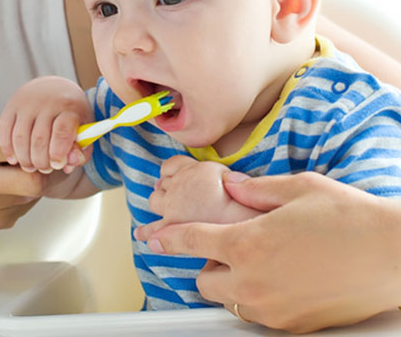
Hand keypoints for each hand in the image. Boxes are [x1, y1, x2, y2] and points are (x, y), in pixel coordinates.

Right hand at [0, 76, 91, 173]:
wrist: (54, 87)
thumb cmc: (71, 114)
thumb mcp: (84, 129)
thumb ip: (81, 151)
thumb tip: (67, 165)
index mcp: (70, 106)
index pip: (62, 131)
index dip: (58, 152)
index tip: (57, 165)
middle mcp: (47, 102)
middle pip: (39, 139)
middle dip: (41, 161)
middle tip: (45, 169)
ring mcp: (27, 103)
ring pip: (20, 138)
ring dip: (24, 159)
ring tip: (31, 167)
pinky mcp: (11, 105)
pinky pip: (4, 131)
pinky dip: (7, 149)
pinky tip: (14, 159)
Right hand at [0, 111, 45, 240]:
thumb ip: (0, 125)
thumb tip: (37, 133)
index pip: (11, 144)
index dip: (30, 141)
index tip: (32, 138)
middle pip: (32, 181)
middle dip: (45, 168)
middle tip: (43, 158)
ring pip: (32, 194)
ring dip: (35, 180)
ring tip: (21, 170)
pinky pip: (25, 206)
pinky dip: (25, 194)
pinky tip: (10, 186)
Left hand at [135, 172, 400, 332]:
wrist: (398, 255)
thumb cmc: (353, 216)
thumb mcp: (299, 188)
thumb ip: (255, 190)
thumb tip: (231, 188)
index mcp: (248, 244)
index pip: (190, 241)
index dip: (167, 237)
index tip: (152, 236)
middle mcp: (253, 283)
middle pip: (204, 281)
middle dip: (211, 263)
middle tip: (236, 245)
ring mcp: (273, 310)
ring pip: (231, 301)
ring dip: (235, 283)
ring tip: (266, 261)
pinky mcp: (293, 327)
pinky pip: (260, 314)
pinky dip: (262, 298)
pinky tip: (287, 277)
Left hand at [147, 156, 261, 224]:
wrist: (245, 225)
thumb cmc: (257, 207)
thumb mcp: (254, 182)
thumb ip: (240, 179)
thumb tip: (233, 180)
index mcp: (199, 170)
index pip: (173, 164)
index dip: (173, 170)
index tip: (175, 176)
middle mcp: (182, 184)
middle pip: (164, 182)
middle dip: (166, 187)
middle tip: (173, 194)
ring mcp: (173, 206)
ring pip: (154, 200)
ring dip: (158, 203)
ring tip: (161, 207)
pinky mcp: (170, 228)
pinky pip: (150, 228)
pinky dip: (146, 231)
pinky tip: (142, 235)